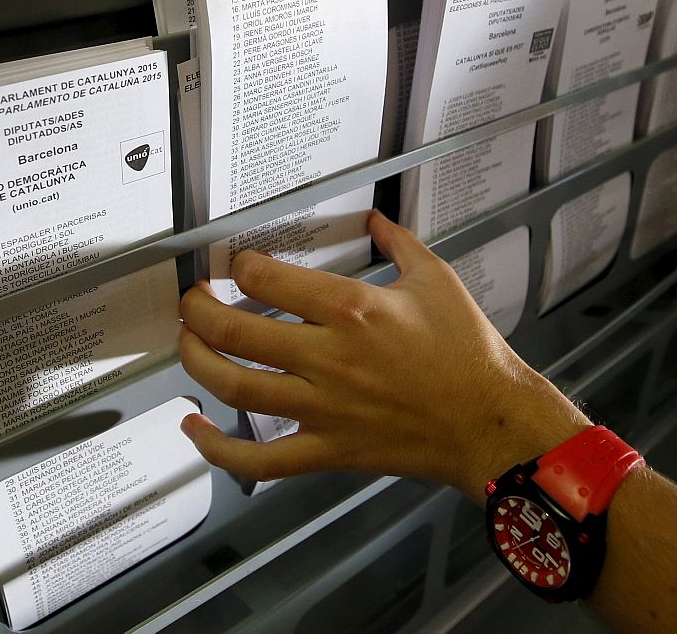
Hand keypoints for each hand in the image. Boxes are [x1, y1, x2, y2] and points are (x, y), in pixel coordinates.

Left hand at [177, 210, 590, 495]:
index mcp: (351, 309)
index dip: (239, 267)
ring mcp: (323, 408)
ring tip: (185, 343)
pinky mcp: (327, 449)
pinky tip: (194, 430)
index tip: (236, 264)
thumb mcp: (436, 278)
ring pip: (235, 387)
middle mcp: (328, 357)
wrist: (490, 420)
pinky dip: (218, 449)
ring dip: (196, 362)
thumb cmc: (467, 351)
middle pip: (234, 331)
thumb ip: (397, 242)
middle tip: (190, 299)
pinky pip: (261, 460)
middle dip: (197, 310)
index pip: (266, 280)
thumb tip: (373, 217)